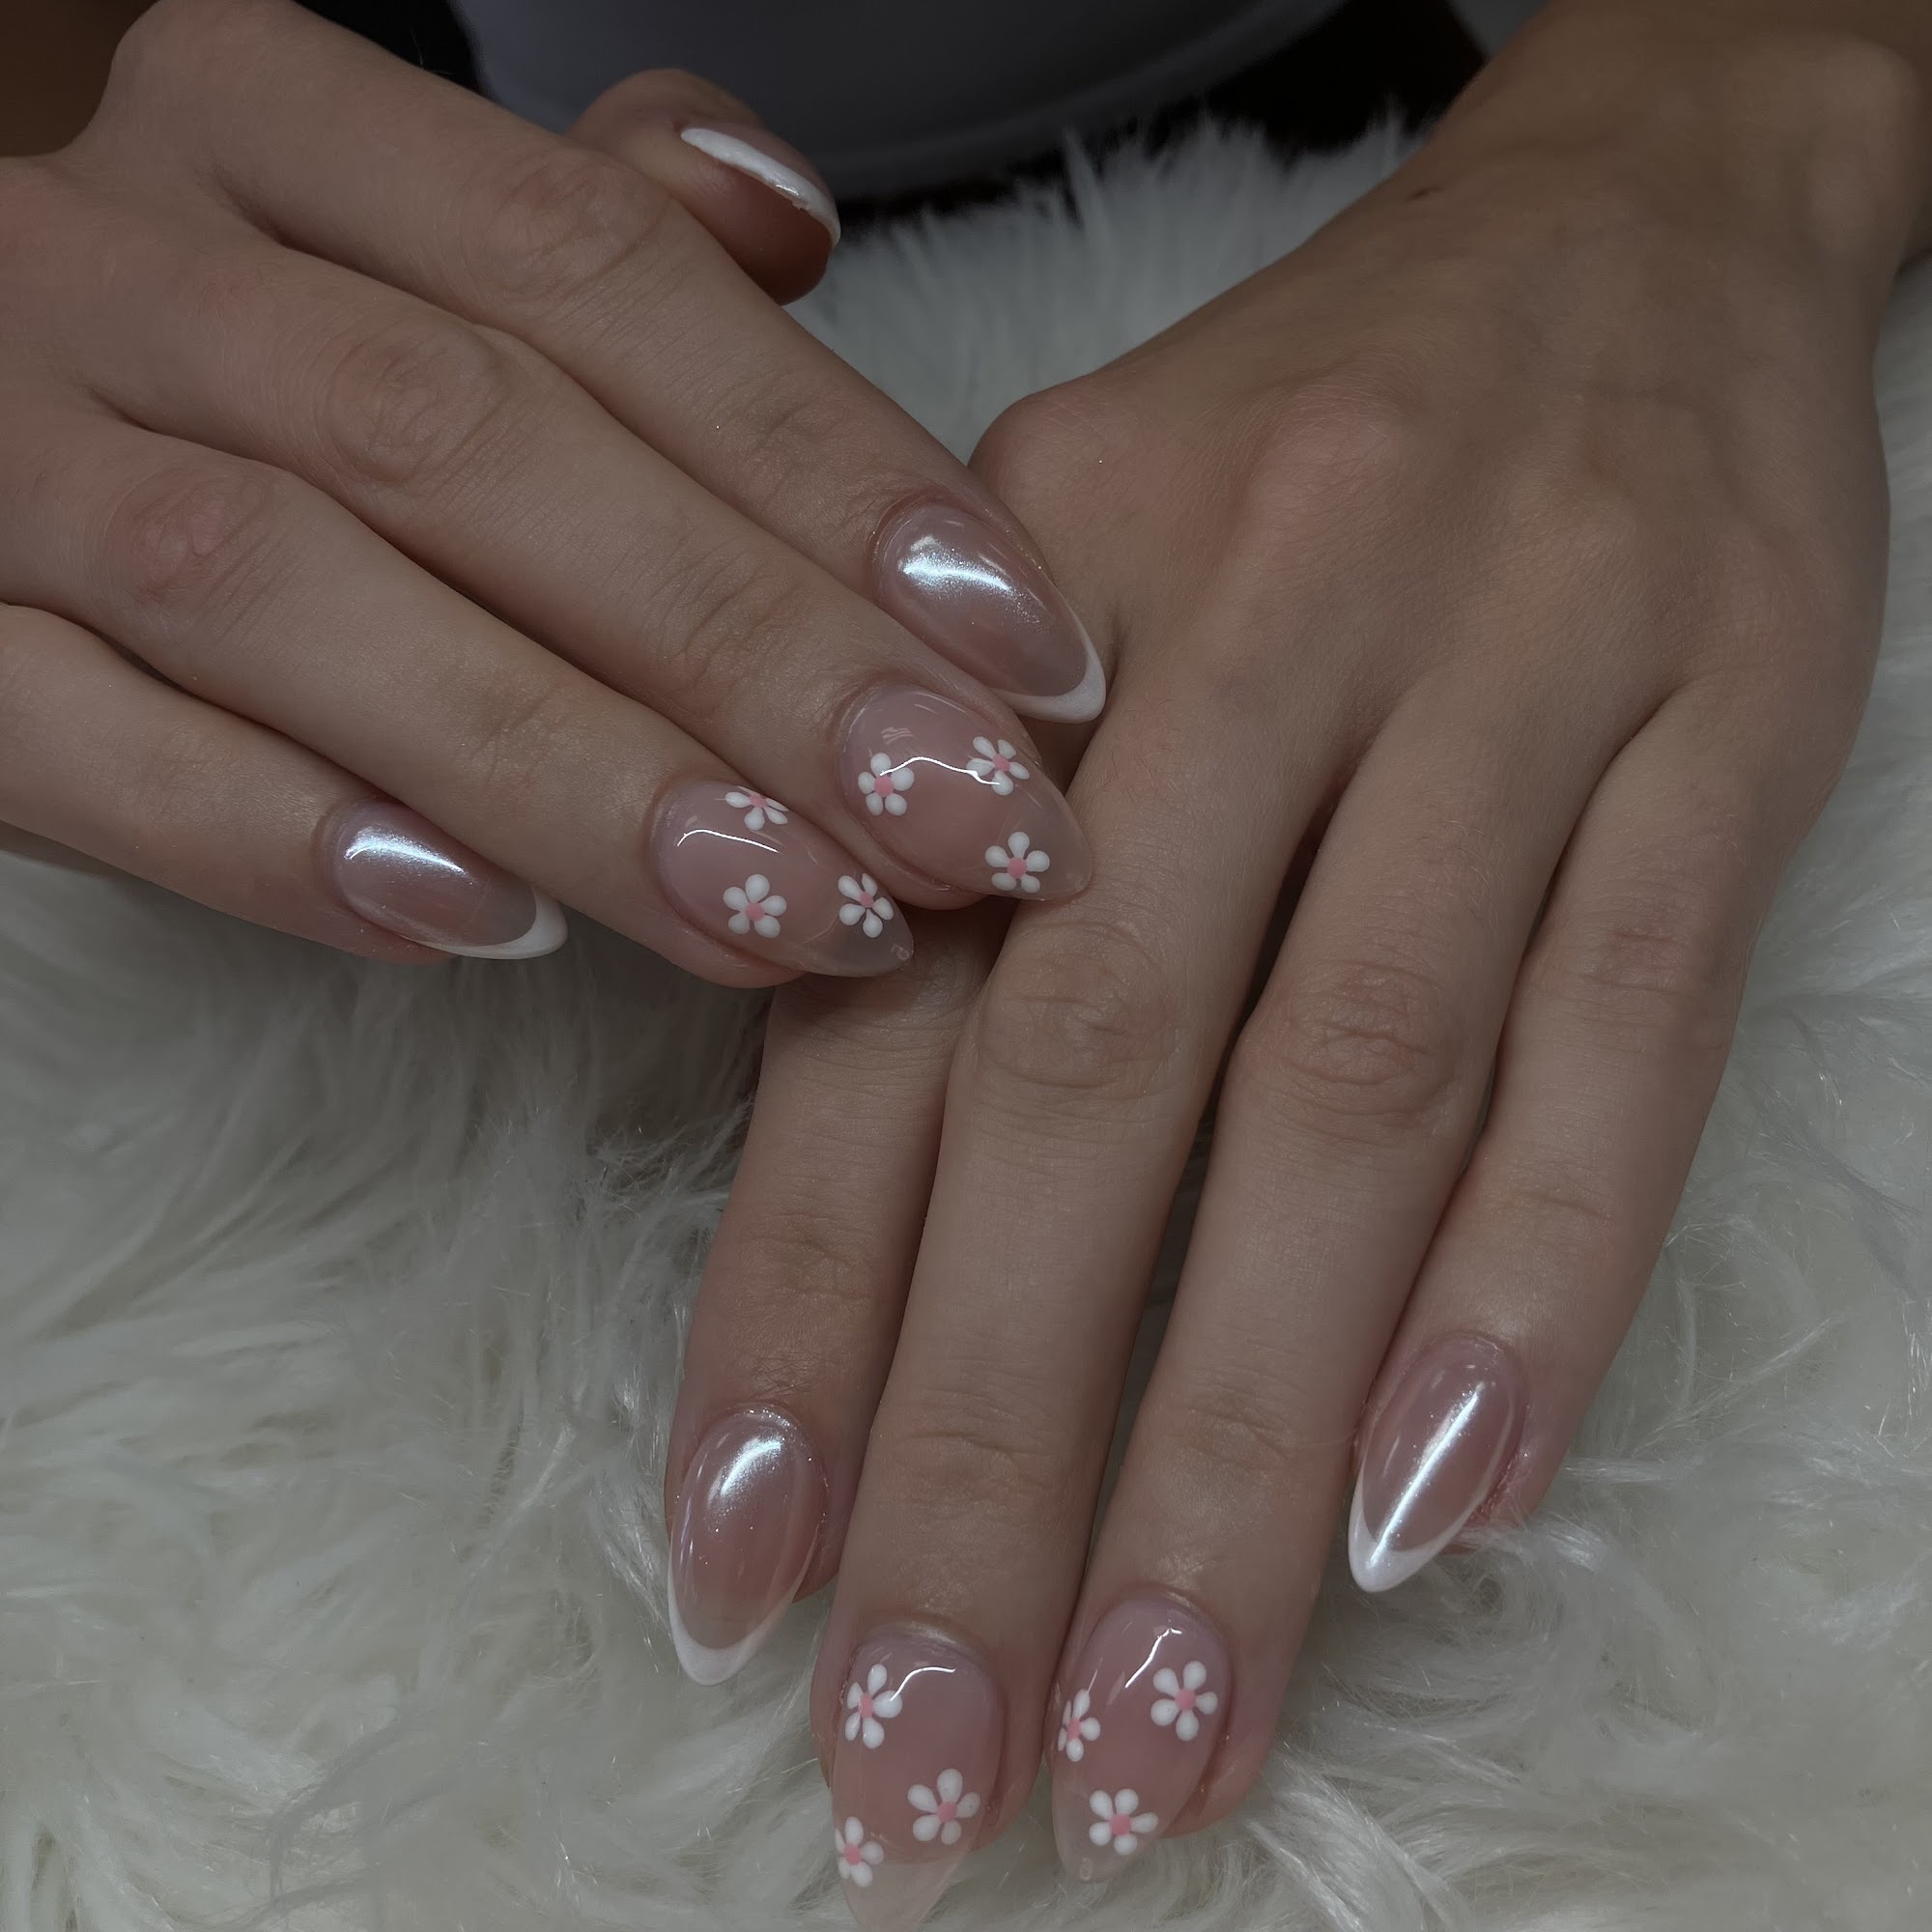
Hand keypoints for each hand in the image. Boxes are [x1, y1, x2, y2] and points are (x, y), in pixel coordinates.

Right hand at [0, 0, 1097, 976]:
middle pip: (470, 442)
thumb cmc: (259, 366)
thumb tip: (785, 210)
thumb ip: (595, 233)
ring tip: (792, 912)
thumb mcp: (414, 256)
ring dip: (569, 770)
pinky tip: (488, 930)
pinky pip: (78, 743)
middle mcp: (120, 257)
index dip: (829, 472)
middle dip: (749, 655)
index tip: (1024, 660)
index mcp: (276, 127)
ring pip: (289, 595)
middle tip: (959, 828)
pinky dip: (281, 838)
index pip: (598, 275)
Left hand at [661, 0, 1926, 1914]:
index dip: (796, 1312)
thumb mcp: (1066, 610)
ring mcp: (1505, 670)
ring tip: (1162, 1721)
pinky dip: (1530, 1280)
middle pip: (1092, 1094)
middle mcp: (1247, 634)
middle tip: (934, 1760)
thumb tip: (867, 1266)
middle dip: (996, 1456)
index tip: (748, 1585)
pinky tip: (1433, 1506)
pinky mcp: (1726, 720)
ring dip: (1242, 1442)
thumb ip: (959, 895)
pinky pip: (1622, 1032)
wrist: (1624, 225)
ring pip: (1348, 1105)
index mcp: (1025, 609)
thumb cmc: (1298, 462)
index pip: (877, 1005)